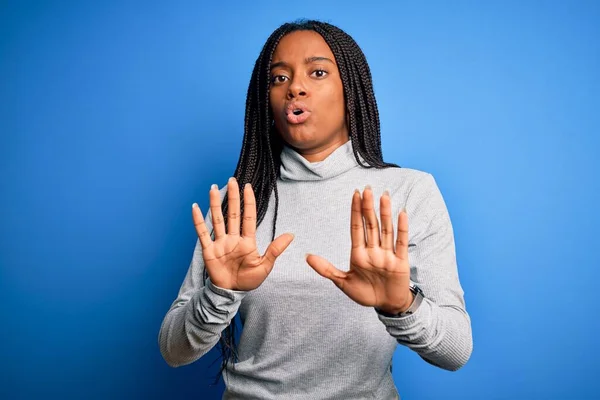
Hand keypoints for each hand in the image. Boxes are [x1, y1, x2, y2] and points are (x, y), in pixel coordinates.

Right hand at [192, 177, 293, 290]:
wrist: (232, 292)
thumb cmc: (248, 280)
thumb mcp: (265, 265)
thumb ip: (275, 249)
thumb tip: (291, 234)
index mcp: (247, 240)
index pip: (248, 216)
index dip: (248, 201)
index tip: (248, 186)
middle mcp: (233, 238)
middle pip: (233, 213)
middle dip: (233, 197)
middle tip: (232, 180)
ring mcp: (220, 242)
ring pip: (217, 219)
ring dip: (215, 204)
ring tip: (213, 188)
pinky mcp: (209, 250)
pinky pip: (202, 233)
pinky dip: (198, 220)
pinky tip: (195, 207)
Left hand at [305, 186, 412, 313]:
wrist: (386, 306)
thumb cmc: (365, 294)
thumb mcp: (343, 282)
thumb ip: (326, 269)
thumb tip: (307, 257)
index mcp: (359, 253)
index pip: (356, 227)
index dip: (355, 211)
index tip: (355, 194)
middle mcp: (373, 250)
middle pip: (370, 224)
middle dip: (368, 207)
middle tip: (367, 189)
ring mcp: (387, 254)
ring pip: (386, 229)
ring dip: (385, 213)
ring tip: (384, 196)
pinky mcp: (400, 262)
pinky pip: (401, 242)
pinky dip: (402, 228)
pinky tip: (401, 213)